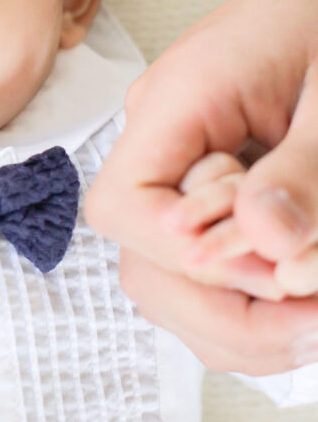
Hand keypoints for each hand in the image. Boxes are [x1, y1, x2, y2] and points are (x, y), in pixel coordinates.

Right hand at [85, 0, 317, 373]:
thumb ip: (301, 168)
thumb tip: (267, 244)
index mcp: (176, 103)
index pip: (122, 206)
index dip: (185, 256)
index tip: (271, 269)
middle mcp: (165, 144)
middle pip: (143, 263)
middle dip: (225, 309)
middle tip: (313, 318)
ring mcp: (185, 171)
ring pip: (174, 282)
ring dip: (243, 315)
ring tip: (314, 312)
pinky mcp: (216, 190)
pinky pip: (208, 269)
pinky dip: (254, 300)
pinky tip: (301, 291)